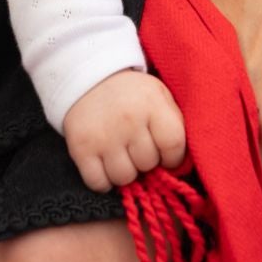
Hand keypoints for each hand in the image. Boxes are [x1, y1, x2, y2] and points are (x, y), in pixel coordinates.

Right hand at [60, 70, 185, 192]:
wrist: (89, 79)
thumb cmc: (133, 94)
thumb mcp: (160, 96)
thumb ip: (174, 125)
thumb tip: (180, 165)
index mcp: (152, 104)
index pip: (173, 145)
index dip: (173, 157)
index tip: (165, 155)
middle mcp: (128, 120)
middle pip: (148, 164)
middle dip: (146, 161)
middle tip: (137, 147)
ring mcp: (104, 135)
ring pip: (124, 177)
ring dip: (125, 172)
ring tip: (122, 155)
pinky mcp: (81, 148)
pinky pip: (98, 183)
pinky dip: (103, 180)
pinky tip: (105, 164)